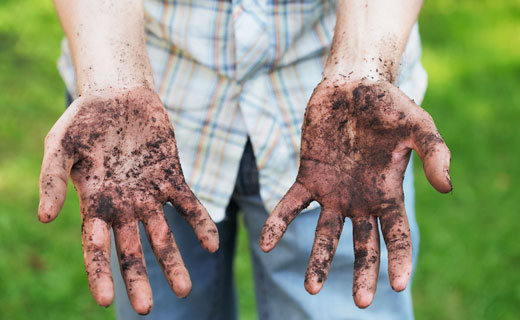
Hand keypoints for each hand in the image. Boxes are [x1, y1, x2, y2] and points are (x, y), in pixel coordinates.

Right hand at [38, 88, 218, 313]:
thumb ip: (52, 179)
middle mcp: (124, 206)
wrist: (118, 95)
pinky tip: (212, 244)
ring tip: (185, 289)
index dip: (99, 273)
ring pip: (163, 235)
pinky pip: (188, 205)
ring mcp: (149, 193)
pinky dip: (200, 223)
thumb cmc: (84, 120)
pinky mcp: (172, 177)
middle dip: (139, 278)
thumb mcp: (60, 146)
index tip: (105, 300)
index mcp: (95, 203)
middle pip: (132, 250)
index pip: (96, 247)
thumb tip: (43, 217)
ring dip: (174, 261)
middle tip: (147, 309)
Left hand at [260, 80, 450, 307]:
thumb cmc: (388, 104)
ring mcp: (333, 191)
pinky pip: (291, 206)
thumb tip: (447, 188)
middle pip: (362, 243)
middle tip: (360, 302)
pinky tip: (266, 243)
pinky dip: (279, 223)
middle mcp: (360, 199)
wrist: (352, 84)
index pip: (396, 234)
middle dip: (362, 271)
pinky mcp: (308, 177)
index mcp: (388, 193)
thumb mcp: (419, 125)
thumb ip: (436, 153)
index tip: (398, 283)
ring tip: (311, 288)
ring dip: (318, 259)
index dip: (399, 259)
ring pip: (325, 232)